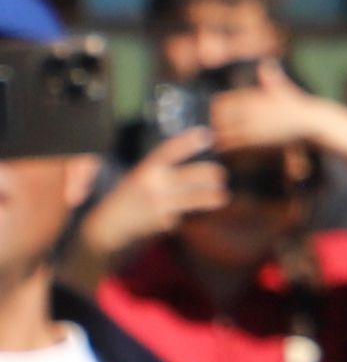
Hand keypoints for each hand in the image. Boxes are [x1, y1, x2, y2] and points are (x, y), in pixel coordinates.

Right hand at [73, 136, 218, 266]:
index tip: (207, 135)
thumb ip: (161, 169)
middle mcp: (154, 185)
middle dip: (213, 174)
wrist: (107, 227)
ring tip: (222, 197)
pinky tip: (183, 213)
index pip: (169, 151)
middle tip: (221, 175)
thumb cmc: (127, 196)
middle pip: (194, 175)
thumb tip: (191, 161)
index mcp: (145, 169)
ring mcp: (160, 204)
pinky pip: (184, 214)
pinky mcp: (164, 221)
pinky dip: (187, 214)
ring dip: (212, 197)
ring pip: (197, 197)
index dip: (188, 142)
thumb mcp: (137, 176)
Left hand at [195, 69, 346, 190]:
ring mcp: (254, 124)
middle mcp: (252, 109)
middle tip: (204, 128)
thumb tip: (267, 63)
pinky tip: (221, 149)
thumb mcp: (286, 91)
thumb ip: (273, 80)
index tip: (212, 113)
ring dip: (215, 135)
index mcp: (256, 97)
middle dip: (211, 122)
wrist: (315, 123)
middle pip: (219, 115)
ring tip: (209, 139)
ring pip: (223, 130)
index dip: (215, 108)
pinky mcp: (258, 139)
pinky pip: (234, 143)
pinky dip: (224, 146)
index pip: (224, 100)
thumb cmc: (301, 108)